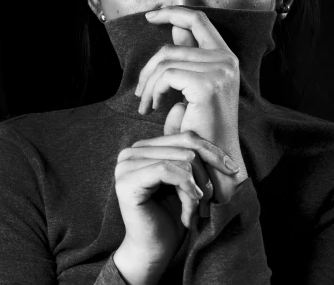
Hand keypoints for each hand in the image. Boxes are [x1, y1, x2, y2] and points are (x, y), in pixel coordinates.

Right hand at [113, 127, 239, 283]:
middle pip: (184, 147)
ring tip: (195, 207)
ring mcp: (124, 166)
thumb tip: (181, 105)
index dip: (211, 152)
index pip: (183, 137)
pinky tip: (189, 209)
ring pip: (179, 160)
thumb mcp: (182, 178)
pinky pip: (167, 171)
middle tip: (206, 200)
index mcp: (140, 149)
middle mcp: (128, 153)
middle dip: (203, 176)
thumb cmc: (170, 216)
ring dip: (196, 188)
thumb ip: (180, 147)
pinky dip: (186, 191)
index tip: (231, 169)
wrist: (154, 250)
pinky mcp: (126, 181)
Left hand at [135, 7, 246, 200]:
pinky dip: (153, 91)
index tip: (151, 16)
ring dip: (147, 84)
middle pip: (172, 46)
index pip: (199, 20)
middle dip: (148, 68)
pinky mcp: (207, 83)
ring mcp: (220, 70)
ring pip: (165, 62)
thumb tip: (175, 31)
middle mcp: (227, 60)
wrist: (213, 163)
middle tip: (139, 93)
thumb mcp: (191, 88)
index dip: (174, 13)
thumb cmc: (200, 129)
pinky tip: (153, 108)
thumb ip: (185, 59)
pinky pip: (166, 75)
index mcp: (225, 58)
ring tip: (144, 105)